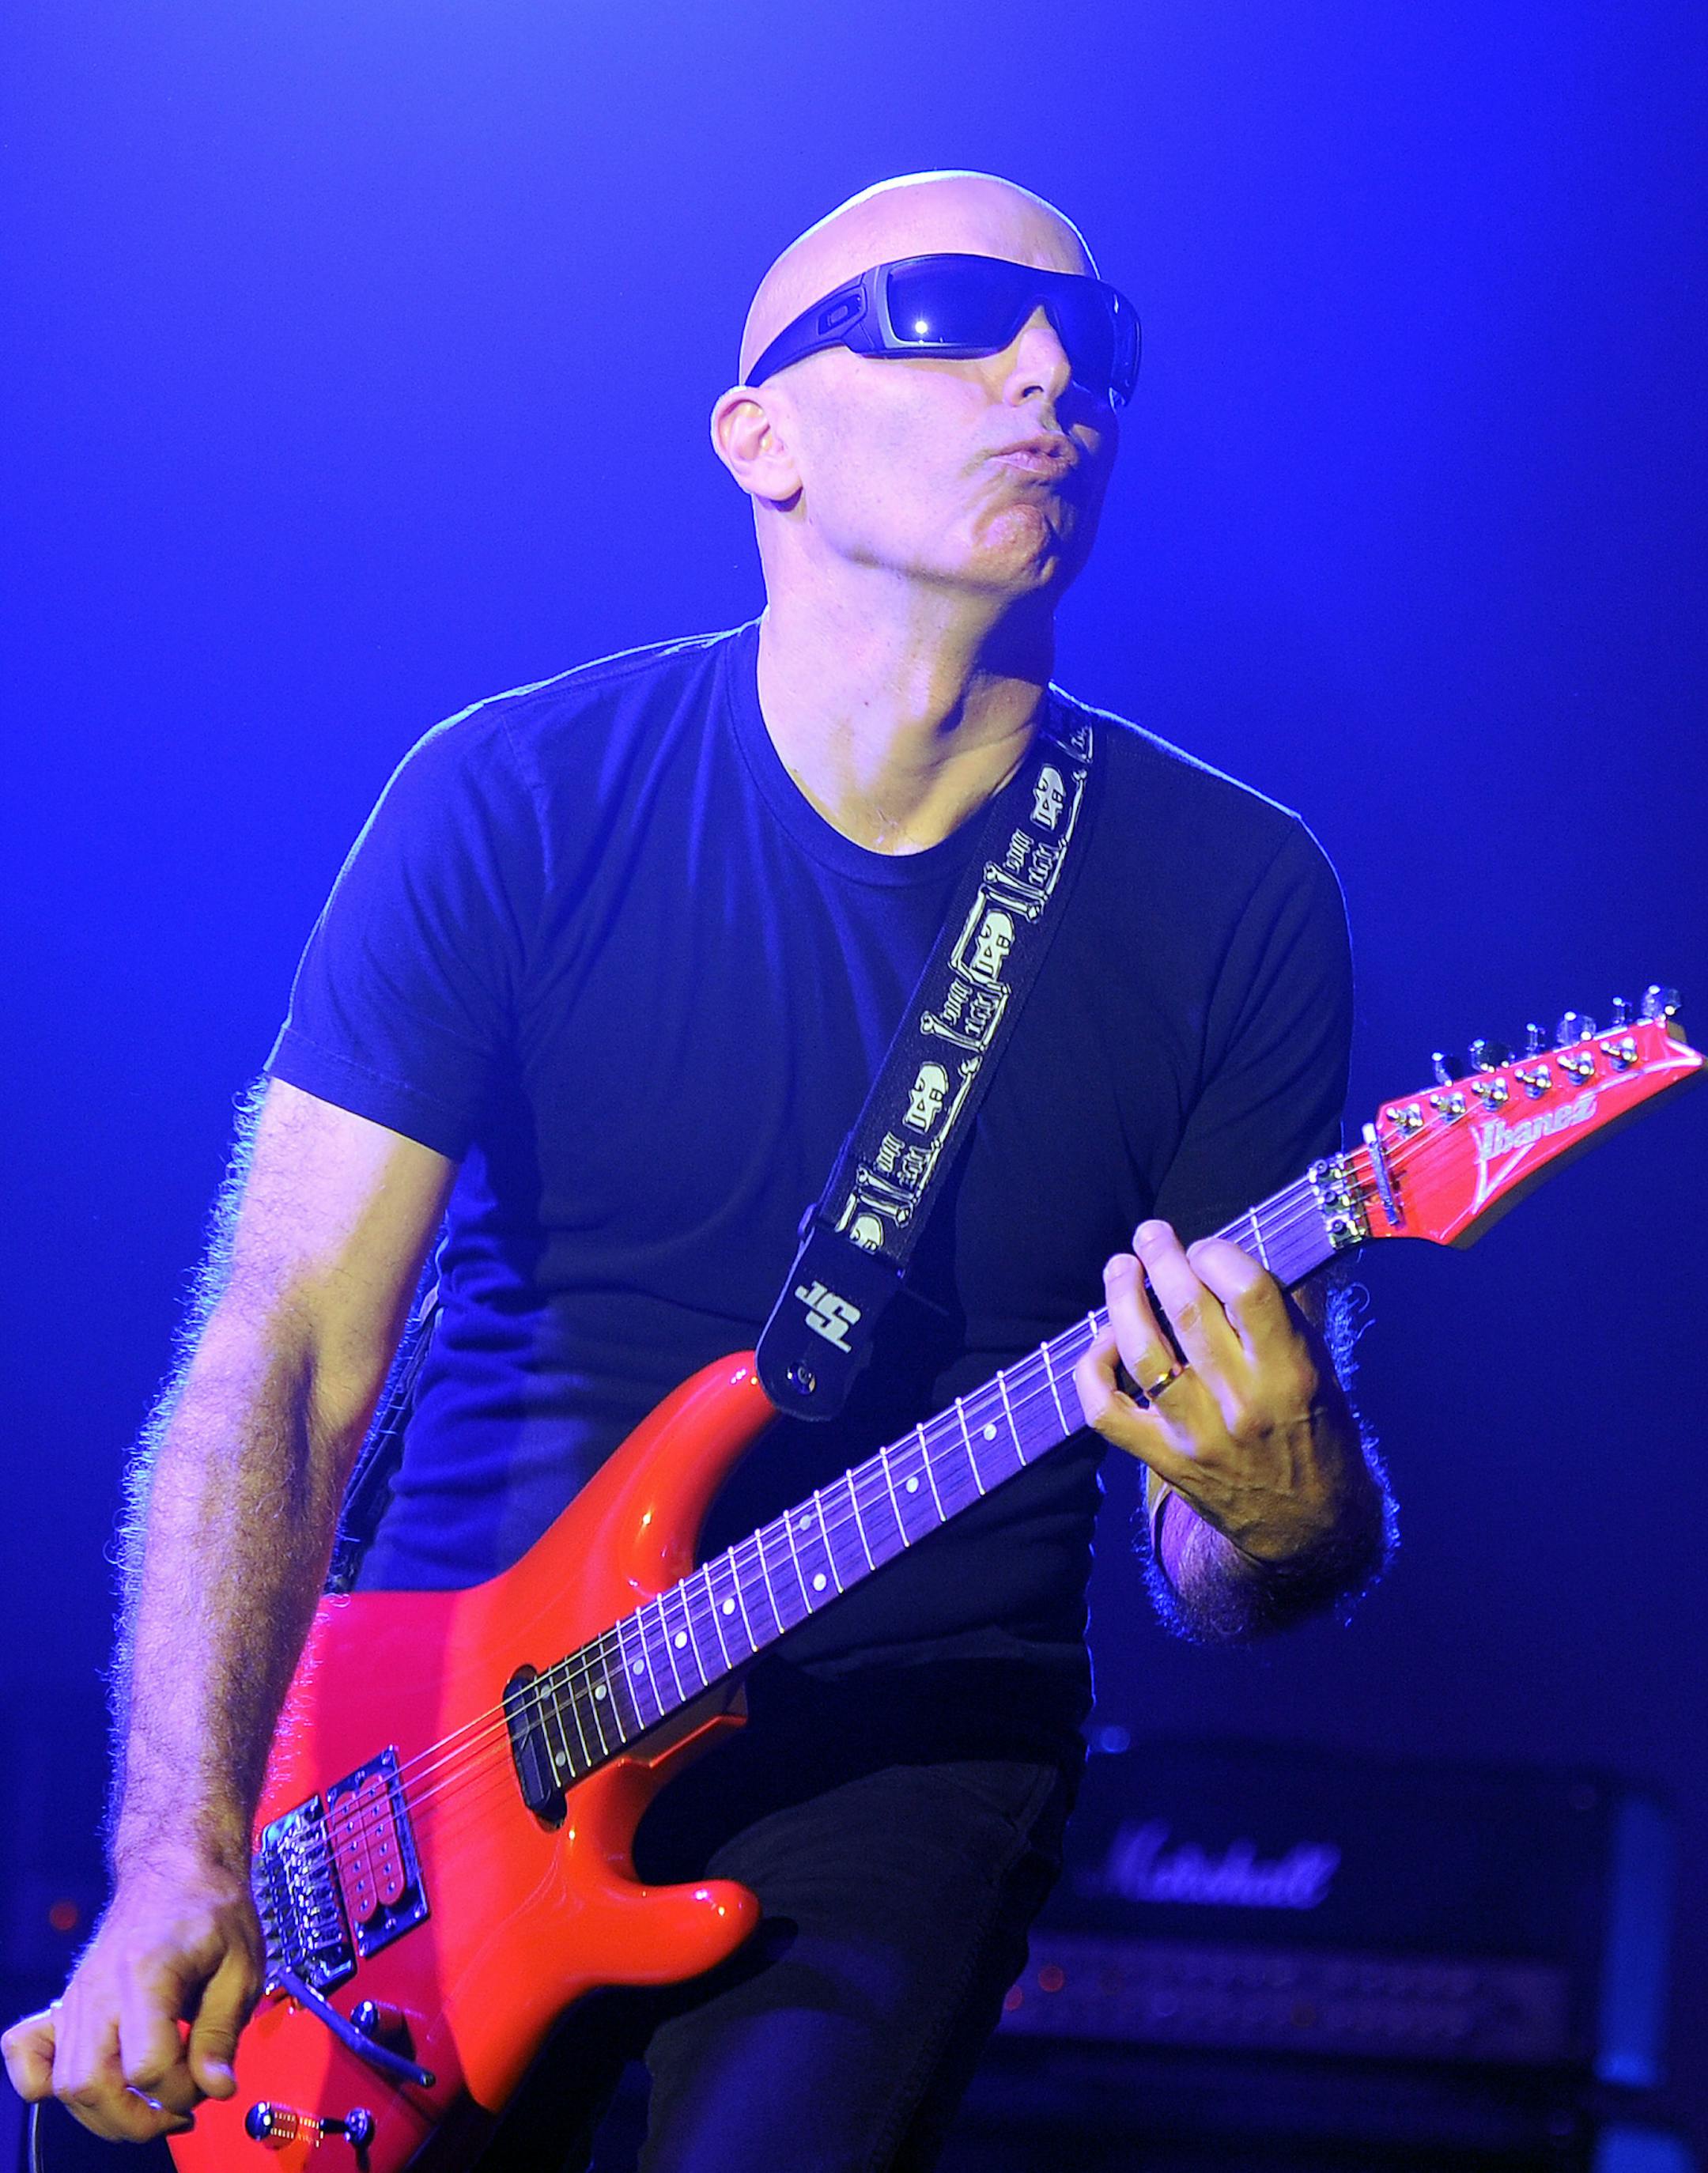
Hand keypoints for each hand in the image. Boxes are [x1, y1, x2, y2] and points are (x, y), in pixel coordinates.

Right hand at [2, 1848, 262, 2142]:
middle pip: (92, 2085)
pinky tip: (91, 2086)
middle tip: (178, 2111)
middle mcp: (100, 1988)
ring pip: (65, 2084)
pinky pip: (27, 2054)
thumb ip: (223, 2031)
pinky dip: (45, 2082)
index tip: (209, 2081)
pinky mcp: (67, 2003)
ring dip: (108, 2113)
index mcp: (147, 1972)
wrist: (177, 1869)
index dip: (181, 2090)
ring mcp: (77, 1998)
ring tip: (151, 2106)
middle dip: (138, 2118)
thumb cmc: (211, 1909)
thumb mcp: (241, 1964)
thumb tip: (216, 2088)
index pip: (147, 2065)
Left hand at [1074, 1219, 1378, 1577]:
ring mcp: (1197, 1434)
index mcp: (1290, 1373)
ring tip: (1121, 1267)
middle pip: (1188, 1311)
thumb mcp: (1319, 1367)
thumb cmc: (1316, 1428)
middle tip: (1150, 1234)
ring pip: (1142, 1353)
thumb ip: (1280, 1313)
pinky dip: (1094, 1369)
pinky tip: (1104, 1341)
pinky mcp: (1164, 1457)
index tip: (1205, 1247)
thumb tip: (1235, 1249)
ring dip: (1122, 1299)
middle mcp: (1242, 1403)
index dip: (1216, 1254)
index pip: (1248, 1291)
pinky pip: (1107, 1411)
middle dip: (1161, 1258)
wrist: (1307, 1524)